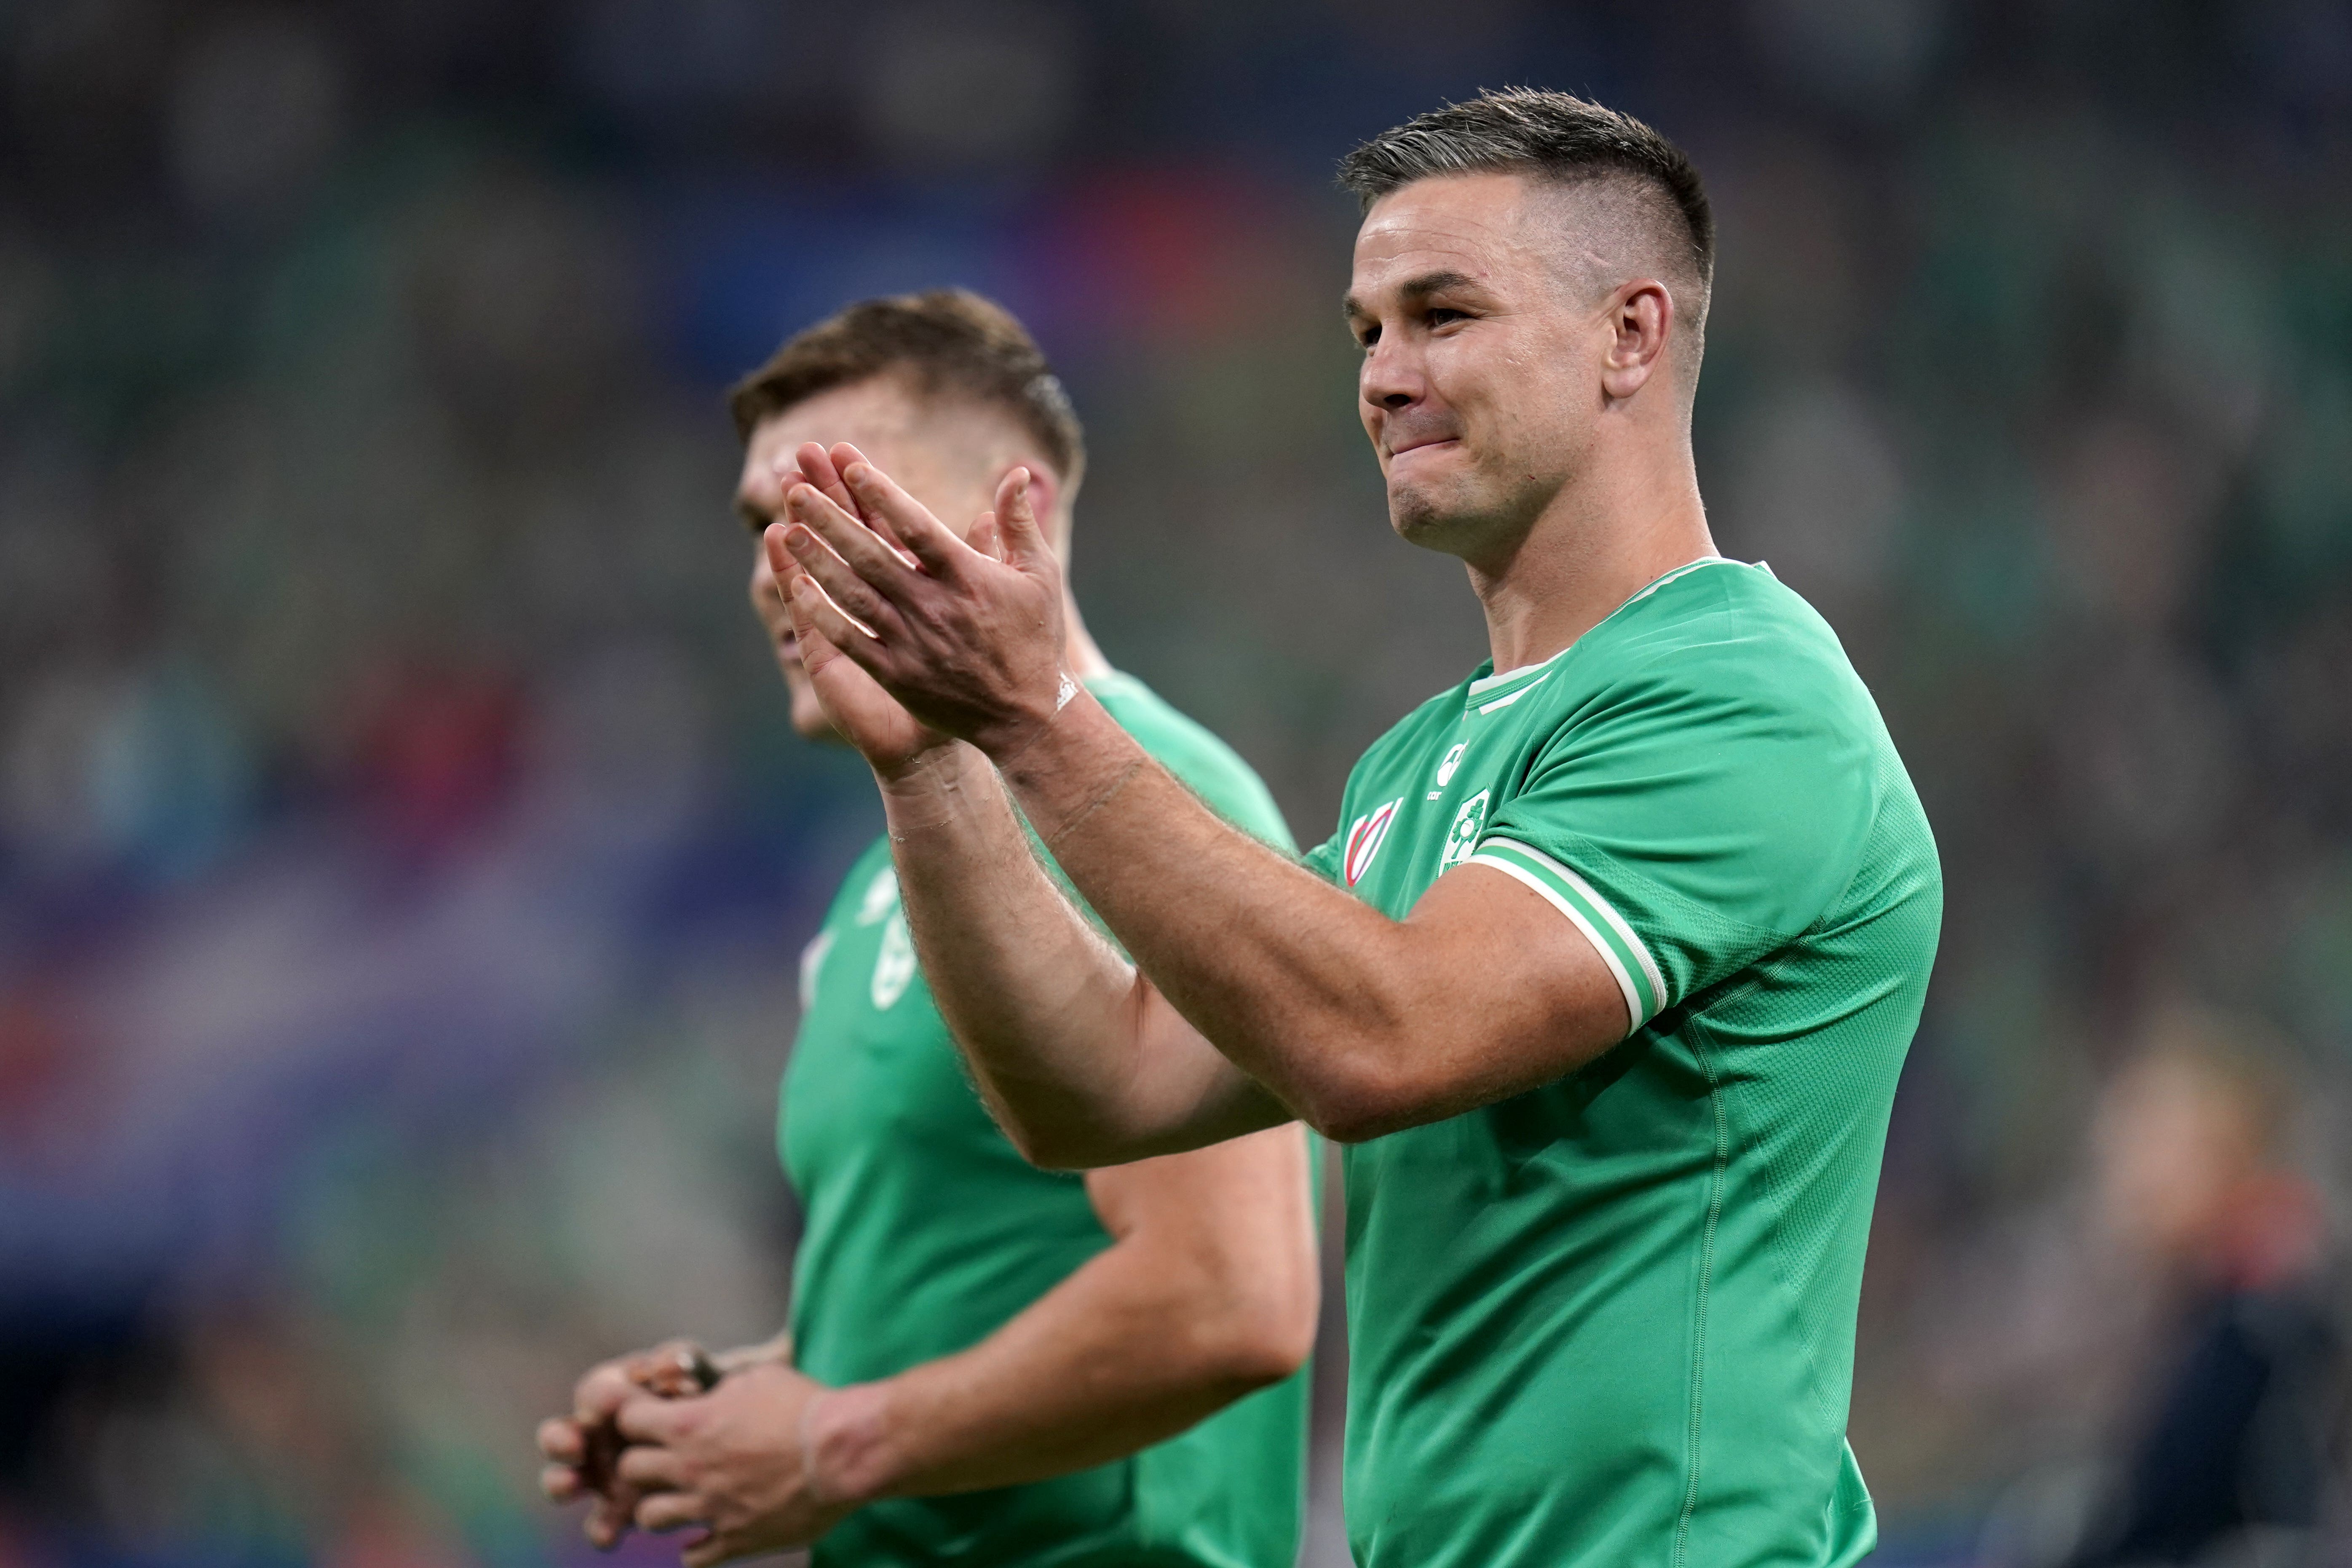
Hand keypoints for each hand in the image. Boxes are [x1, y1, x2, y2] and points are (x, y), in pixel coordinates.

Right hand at [538, 1340, 716, 1547]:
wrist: (733, 1433)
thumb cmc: (711, 1392)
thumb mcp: (704, 1372)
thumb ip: (685, 1360)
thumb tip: (666, 1364)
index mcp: (615, 1392)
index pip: (594, 1392)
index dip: (598, 1397)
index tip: (610, 1402)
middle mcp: (597, 1433)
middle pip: (559, 1435)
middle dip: (559, 1441)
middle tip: (574, 1445)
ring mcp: (602, 1472)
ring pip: (564, 1480)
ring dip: (560, 1483)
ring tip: (571, 1483)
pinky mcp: (617, 1508)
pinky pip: (599, 1524)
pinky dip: (600, 1530)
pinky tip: (610, 1535)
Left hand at [613, 1362, 858, 1567]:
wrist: (841, 1452)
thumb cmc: (803, 1407)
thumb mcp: (756, 1378)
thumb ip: (721, 1389)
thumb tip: (709, 1397)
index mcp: (691, 1424)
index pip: (629, 1420)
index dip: (636, 1417)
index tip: (650, 1419)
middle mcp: (690, 1468)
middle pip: (630, 1471)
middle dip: (641, 1463)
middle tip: (663, 1460)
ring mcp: (710, 1508)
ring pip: (649, 1518)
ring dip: (659, 1507)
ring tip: (679, 1501)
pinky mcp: (736, 1539)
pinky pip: (694, 1558)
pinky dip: (695, 1548)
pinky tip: (707, 1535)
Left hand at [777, 446, 1066, 761]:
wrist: (1028, 717)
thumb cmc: (1035, 641)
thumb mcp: (1040, 575)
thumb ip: (1019, 523)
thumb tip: (1016, 473)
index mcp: (967, 577)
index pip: (916, 526)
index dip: (882, 494)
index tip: (850, 465)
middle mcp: (934, 606)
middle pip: (871, 554)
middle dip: (831, 518)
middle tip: (796, 489)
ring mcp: (911, 641)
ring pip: (853, 593)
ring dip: (817, 560)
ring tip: (787, 531)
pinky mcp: (897, 674)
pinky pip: (850, 639)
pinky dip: (821, 613)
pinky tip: (796, 587)